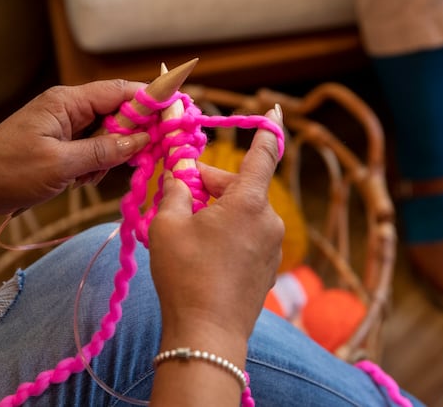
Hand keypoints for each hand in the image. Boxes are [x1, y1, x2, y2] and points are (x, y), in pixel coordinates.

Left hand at [0, 80, 149, 217]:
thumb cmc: (9, 173)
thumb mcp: (62, 165)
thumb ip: (105, 150)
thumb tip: (143, 140)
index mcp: (67, 102)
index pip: (120, 91)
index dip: (151, 99)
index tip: (177, 110)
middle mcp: (69, 108)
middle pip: (118, 112)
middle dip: (130, 135)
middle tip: (140, 158)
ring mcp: (64, 125)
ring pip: (107, 133)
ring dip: (109, 155)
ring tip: (87, 176)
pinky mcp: (60, 142)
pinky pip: (93, 148)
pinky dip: (94, 164)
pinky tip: (78, 180)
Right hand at [148, 108, 284, 344]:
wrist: (208, 334)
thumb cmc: (186, 275)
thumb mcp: (168, 225)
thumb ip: (176, 191)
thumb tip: (182, 178)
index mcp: (249, 201)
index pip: (264, 153)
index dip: (268, 128)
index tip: (274, 110)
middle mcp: (270, 219)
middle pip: (239, 186)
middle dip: (208, 185)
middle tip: (176, 197)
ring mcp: (272, 245)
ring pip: (241, 212)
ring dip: (215, 211)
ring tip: (184, 232)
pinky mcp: (268, 267)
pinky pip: (247, 235)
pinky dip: (226, 233)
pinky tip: (202, 253)